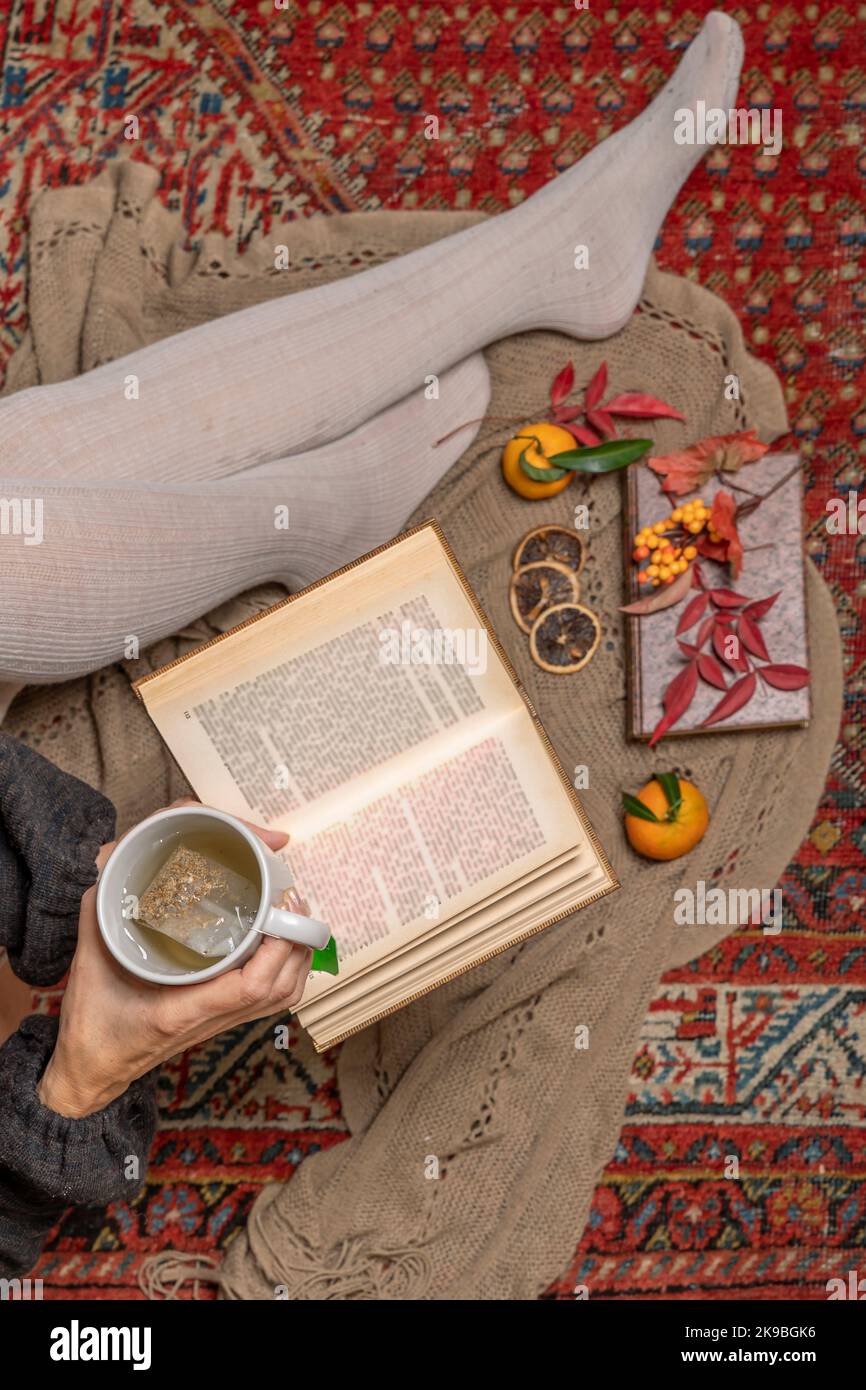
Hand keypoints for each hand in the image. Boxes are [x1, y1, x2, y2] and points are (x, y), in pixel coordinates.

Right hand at [38, 808, 311, 1118]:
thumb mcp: (89, 963)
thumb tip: (111, 862)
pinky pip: (273, 1000)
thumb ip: (99, 912)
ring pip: (284, 997)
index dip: (277, 949)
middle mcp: (212, 1019)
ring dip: (299, 956)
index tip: (280, 910)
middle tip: (292, 898)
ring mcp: (222, 1024)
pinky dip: (288, 970)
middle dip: (298, 943)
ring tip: (294, 914)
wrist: (92, 1069)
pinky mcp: (224, 1021)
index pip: (250, 987)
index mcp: (183, 1010)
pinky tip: (282, 943)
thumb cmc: (91, 1024)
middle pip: (281, 989)